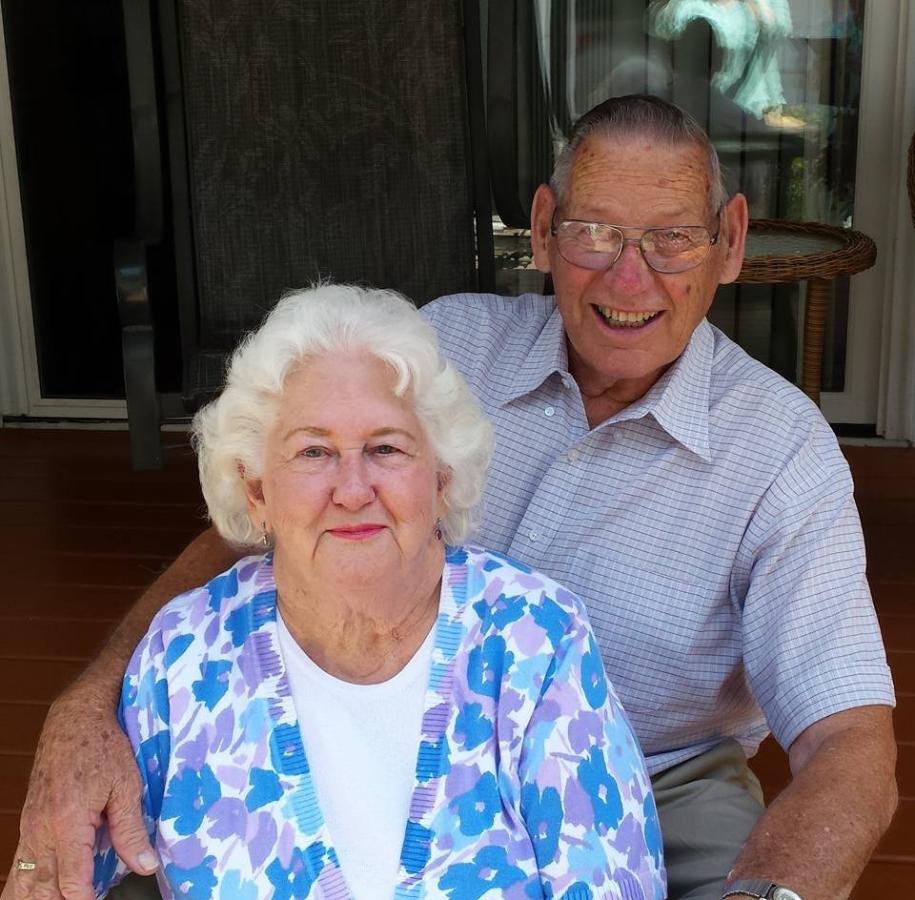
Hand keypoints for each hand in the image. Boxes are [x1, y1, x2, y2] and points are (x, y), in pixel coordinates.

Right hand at [11, 679, 157, 898]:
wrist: (74, 719)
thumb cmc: (103, 747)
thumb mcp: (126, 786)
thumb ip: (131, 830)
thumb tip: (146, 866)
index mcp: (67, 824)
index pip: (72, 883)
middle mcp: (41, 832)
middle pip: (44, 889)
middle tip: (88, 899)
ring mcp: (29, 830)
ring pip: (25, 882)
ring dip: (40, 898)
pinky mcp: (28, 826)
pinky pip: (20, 866)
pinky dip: (25, 886)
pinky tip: (32, 897)